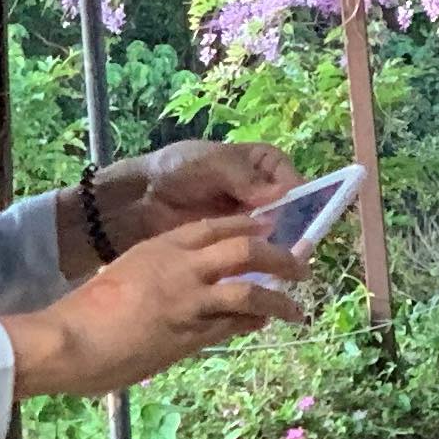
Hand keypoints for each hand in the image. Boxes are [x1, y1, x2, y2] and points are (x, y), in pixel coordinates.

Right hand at [4, 214, 313, 399]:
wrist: (70, 341)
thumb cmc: (87, 312)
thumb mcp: (127, 274)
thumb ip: (160, 273)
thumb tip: (188, 283)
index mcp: (161, 246)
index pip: (216, 226)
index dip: (249, 225)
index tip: (271, 228)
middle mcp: (181, 267)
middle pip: (245, 248)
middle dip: (278, 255)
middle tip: (299, 264)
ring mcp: (188, 300)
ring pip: (250, 289)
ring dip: (279, 298)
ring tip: (296, 307)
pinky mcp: (189, 334)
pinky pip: (232, 324)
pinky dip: (253, 322)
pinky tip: (264, 324)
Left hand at [58, 139, 296, 279]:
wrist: (139, 199)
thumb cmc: (178, 170)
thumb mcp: (211, 164)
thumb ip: (244, 178)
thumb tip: (281, 194)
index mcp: (258, 163)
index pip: (288, 176)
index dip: (298, 192)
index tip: (300, 209)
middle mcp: (257, 192)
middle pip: (287, 209)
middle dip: (293, 226)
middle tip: (298, 246)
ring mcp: (244, 220)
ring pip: (272, 234)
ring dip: (277, 248)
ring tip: (282, 266)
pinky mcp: (230, 245)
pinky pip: (251, 253)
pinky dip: (257, 262)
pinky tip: (260, 275)